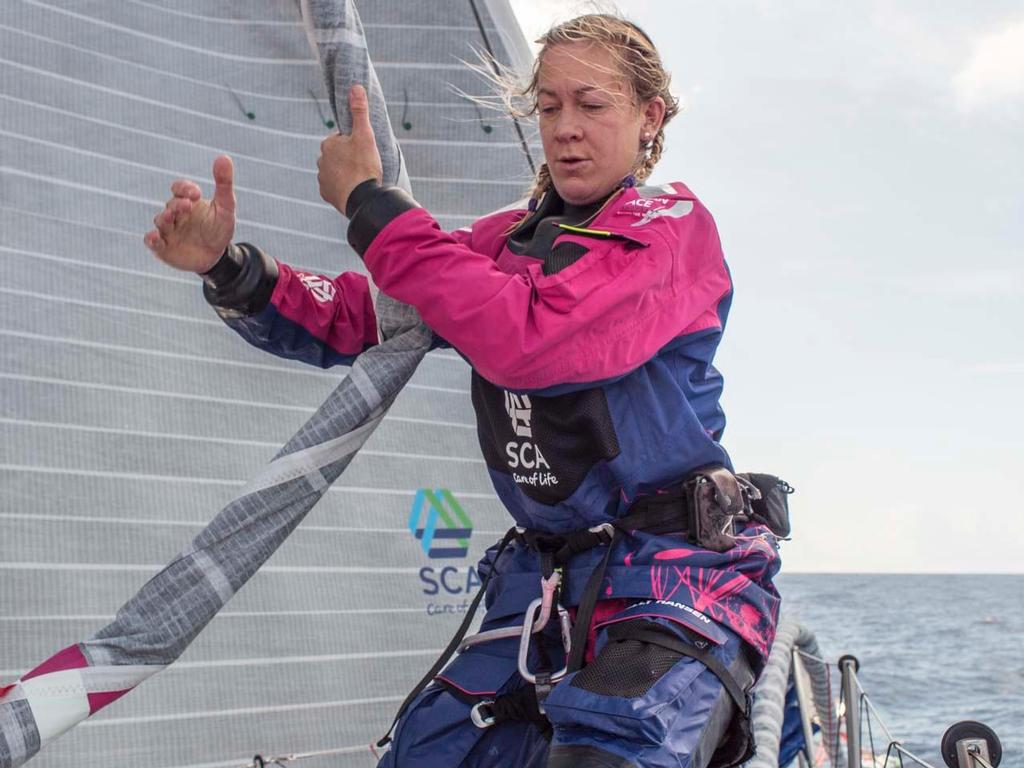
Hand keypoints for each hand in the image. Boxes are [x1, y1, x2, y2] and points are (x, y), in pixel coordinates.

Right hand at [144, 155, 235, 272]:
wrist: (217, 257)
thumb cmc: (219, 229)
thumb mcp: (226, 207)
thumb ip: (224, 183)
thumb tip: (224, 156)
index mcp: (187, 201)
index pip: (179, 188)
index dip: (184, 188)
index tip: (196, 193)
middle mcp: (175, 214)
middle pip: (171, 204)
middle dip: (177, 204)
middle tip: (187, 205)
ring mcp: (168, 231)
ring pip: (160, 221)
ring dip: (164, 218)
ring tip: (170, 216)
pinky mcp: (163, 248)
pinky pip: (152, 242)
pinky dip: (151, 239)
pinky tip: (155, 237)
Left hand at [318, 84, 382, 213]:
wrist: (361, 198)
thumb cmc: (363, 166)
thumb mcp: (365, 135)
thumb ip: (359, 111)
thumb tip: (355, 86)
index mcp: (328, 144)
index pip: (341, 139)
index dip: (354, 144)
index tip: (364, 152)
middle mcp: (321, 160)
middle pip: (337, 156)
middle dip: (348, 158)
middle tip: (363, 165)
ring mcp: (322, 178)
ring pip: (335, 171)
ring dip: (345, 173)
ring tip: (359, 179)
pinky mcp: (326, 194)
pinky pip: (333, 188)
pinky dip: (342, 188)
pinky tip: (352, 190)